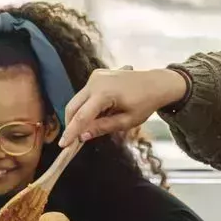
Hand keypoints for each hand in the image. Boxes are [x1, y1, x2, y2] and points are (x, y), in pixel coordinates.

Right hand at [61, 67, 188, 146]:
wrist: (157, 83)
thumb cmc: (146, 103)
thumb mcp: (127, 121)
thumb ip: (103, 128)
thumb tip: (83, 136)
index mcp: (104, 93)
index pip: (82, 116)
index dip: (71, 132)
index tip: (63, 145)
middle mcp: (95, 81)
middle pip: (73, 106)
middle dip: (70, 124)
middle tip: (73, 140)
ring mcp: (95, 76)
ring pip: (77, 100)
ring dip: (79, 115)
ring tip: (89, 127)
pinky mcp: (97, 75)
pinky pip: (85, 94)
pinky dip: (86, 106)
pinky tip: (98, 114)